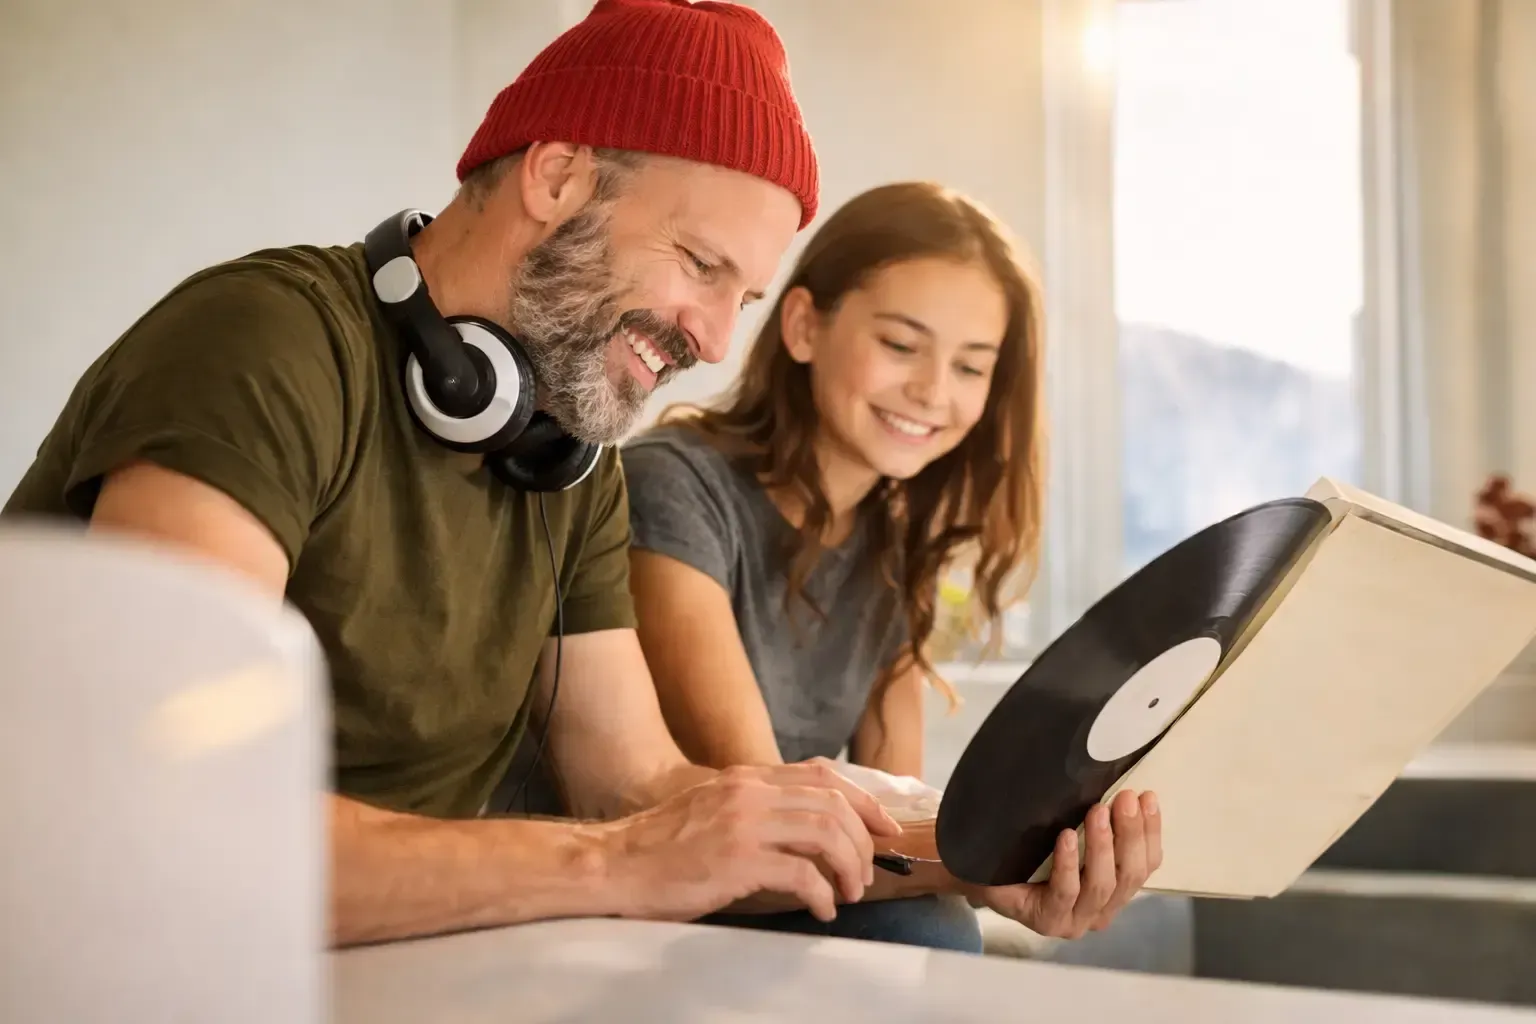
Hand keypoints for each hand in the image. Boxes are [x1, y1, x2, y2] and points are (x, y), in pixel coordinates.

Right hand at [598, 759, 902, 922]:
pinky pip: (802, 875)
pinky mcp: (736, 861)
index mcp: (745, 778)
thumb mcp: (710, 808)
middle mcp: (749, 792)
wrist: (612, 865)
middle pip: (833, 804)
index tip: (883, 826)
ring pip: (825, 833)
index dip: (863, 800)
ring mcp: (743, 824)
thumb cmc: (658, 848)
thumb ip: (753, 807)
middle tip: (867, 873)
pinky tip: (822, 909)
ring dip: (849, 866)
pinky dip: (822, 894)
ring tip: (849, 893)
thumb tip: (800, 827)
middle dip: (862, 840)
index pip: (822, 776)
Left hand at [965, 790, 1161, 939]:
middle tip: (1125, 799)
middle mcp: (1101, 910)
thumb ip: (1096, 822)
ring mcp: (1076, 920)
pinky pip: (1065, 892)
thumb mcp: (1070, 834)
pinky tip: (1066, 838)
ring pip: (1101, 885)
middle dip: (1131, 834)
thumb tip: (1120, 786)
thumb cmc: (1031, 853)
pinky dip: (1069, 863)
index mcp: (1115, 891)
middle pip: (1129, 875)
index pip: (1145, 864)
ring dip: (1102, 845)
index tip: (1148, 797)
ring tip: (1097, 812)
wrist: (982, 874)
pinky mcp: (1048, 921)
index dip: (1150, 832)